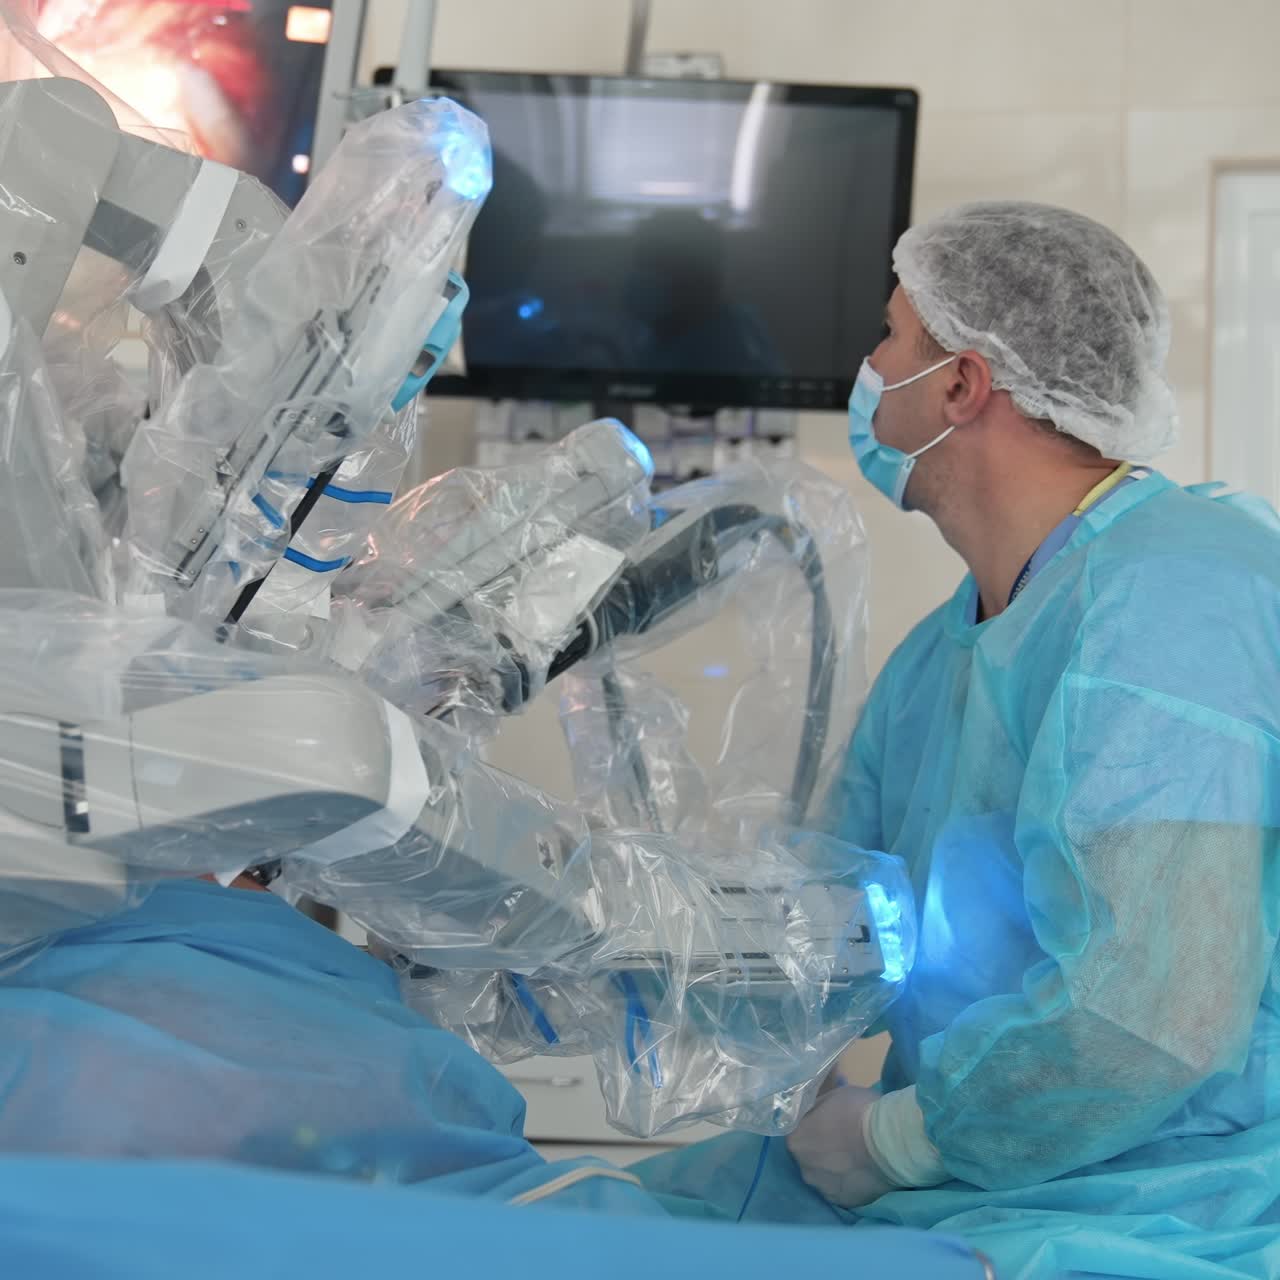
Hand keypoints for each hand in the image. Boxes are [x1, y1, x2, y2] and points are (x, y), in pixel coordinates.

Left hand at [786, 1084, 897, 1207]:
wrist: (889, 1142)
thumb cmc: (858, 1111)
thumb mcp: (832, 1096)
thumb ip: (818, 1108)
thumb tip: (816, 1111)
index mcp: (796, 1140)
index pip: (799, 1134)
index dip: (814, 1128)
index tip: (829, 1124)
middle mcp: (803, 1168)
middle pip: (810, 1157)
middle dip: (822, 1150)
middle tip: (844, 1141)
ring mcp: (823, 1189)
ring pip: (825, 1176)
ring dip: (835, 1169)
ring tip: (857, 1159)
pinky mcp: (844, 1203)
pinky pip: (842, 1190)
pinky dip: (849, 1183)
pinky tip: (863, 1173)